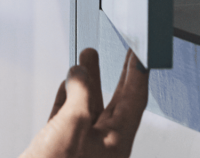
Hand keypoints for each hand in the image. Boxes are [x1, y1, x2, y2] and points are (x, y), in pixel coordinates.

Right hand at [20, 48, 148, 157]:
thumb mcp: (74, 122)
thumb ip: (81, 93)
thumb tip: (79, 72)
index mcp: (116, 142)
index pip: (134, 100)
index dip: (137, 74)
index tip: (140, 53)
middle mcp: (103, 145)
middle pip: (116, 103)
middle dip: (116, 75)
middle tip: (124, 52)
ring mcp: (81, 148)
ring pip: (89, 107)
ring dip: (88, 81)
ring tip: (86, 57)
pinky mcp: (60, 150)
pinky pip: (68, 118)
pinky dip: (67, 98)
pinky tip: (66, 85)